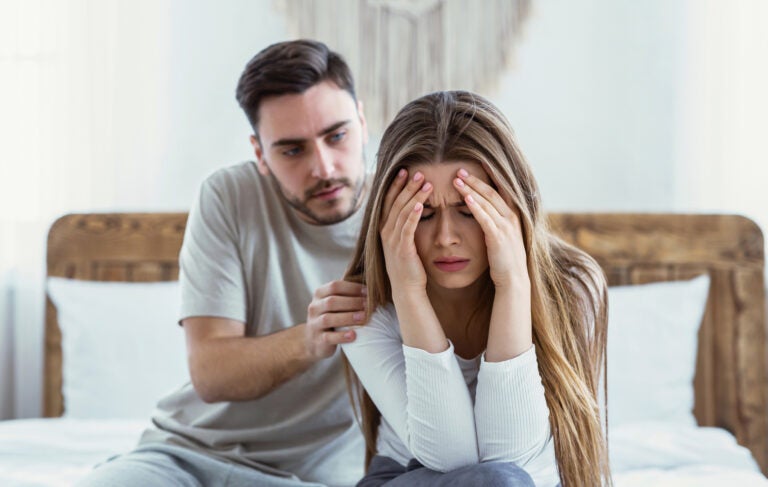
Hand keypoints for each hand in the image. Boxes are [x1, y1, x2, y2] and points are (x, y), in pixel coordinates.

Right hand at [304, 280, 366, 359]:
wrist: (315, 340)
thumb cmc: (332, 317)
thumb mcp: (335, 304)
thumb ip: (347, 295)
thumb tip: (372, 288)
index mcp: (319, 294)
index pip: (334, 286)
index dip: (352, 288)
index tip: (368, 292)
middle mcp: (314, 308)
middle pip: (331, 301)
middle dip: (352, 302)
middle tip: (369, 305)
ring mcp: (314, 324)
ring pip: (328, 319)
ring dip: (348, 317)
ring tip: (363, 318)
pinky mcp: (318, 340)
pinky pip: (329, 337)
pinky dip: (342, 336)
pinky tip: (353, 335)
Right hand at [379, 169, 433, 292]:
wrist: (407, 288)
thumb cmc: (409, 264)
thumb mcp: (404, 241)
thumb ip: (406, 224)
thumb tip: (415, 206)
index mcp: (385, 228)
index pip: (389, 201)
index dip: (395, 185)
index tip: (404, 170)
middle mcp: (386, 232)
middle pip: (395, 203)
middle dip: (407, 186)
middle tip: (419, 172)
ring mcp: (392, 240)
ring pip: (402, 212)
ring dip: (414, 196)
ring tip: (425, 183)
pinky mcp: (402, 249)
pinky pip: (407, 228)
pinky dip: (413, 214)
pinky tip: (420, 204)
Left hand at [453, 168, 528, 288]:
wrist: (513, 280)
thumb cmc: (504, 259)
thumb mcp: (502, 236)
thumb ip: (494, 222)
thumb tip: (483, 211)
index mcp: (512, 215)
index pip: (500, 189)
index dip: (489, 175)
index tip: (477, 163)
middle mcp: (511, 217)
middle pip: (492, 192)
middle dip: (475, 179)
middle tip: (459, 168)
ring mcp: (506, 227)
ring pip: (487, 201)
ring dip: (471, 189)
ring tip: (456, 179)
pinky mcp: (498, 237)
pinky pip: (485, 218)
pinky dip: (475, 206)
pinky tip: (464, 197)